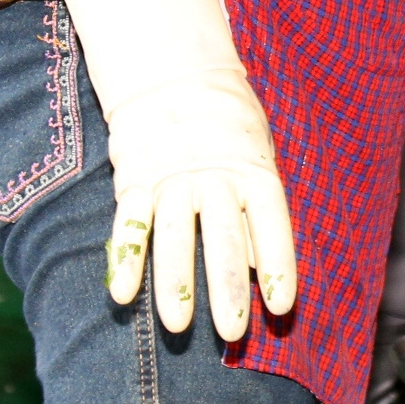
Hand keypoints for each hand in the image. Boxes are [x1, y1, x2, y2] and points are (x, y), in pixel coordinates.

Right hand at [55, 0, 295, 341]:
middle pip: (223, 237)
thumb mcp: (258, 156)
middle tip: (233, 332)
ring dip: (175, 281)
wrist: (175, 72)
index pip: (271, 221)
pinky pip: (130, 224)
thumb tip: (258, 271)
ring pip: (174, 236)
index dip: (277, 264)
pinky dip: (125, 258)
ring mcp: (172, 178)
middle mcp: (214, 176)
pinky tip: (123, 295)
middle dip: (227, 287)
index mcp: (254, 169)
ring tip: (179, 323)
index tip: (281, 307)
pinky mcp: (134, 180)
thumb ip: (257, 213)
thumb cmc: (229, 124)